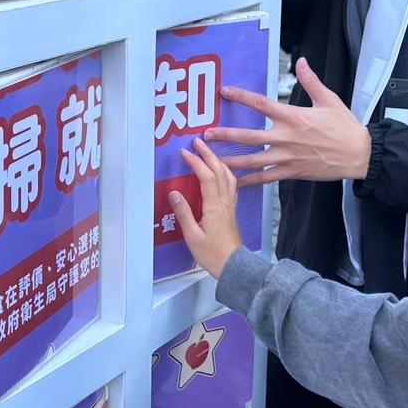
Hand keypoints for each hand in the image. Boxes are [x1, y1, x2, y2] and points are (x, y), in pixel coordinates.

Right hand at [167, 138, 243, 278]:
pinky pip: (232, 185)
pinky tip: (221, 172)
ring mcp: (230, 205)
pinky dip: (226, 173)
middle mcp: (225, 202)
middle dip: (208, 154)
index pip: (207, 177)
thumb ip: (183, 213)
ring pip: (228, 176)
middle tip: (198, 142)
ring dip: (218, 161)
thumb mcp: (192, 236)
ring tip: (208, 152)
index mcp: (214, 207)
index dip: (196, 162)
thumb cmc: (212, 254)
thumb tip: (174, 193)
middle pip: (220, 171)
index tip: (185, 153)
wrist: (233, 265)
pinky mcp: (232, 210)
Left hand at [205, 58, 370, 185]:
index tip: (225, 92)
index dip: (241, 96)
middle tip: (206, 135)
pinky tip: (234, 183)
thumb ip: (311, 81)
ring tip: (211, 160)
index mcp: (293, 117)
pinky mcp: (291, 172)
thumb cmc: (345, 128)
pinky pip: (265, 179)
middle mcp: (286, 138)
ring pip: (252, 161)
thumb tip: (301, 62)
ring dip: (230, 160)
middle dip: (225, 135)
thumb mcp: (329, 99)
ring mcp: (287, 157)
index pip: (261, 104)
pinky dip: (249, 182)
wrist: (358, 155)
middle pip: (248, 136)